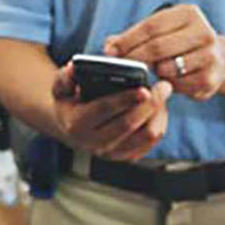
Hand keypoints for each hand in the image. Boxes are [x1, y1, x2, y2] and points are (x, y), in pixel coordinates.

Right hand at [52, 63, 172, 160]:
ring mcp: (111, 153)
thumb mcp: (60, 88)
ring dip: (158, 114)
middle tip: (163, 86)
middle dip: (150, 105)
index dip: (125, 99)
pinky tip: (159, 109)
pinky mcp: (125, 157)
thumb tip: (74, 68)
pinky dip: (159, 124)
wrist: (70, 129)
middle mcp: (94, 142)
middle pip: (129, 124)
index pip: (104, 110)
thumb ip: (65, 77)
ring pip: (145, 136)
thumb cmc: (69, 103)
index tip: (144, 89)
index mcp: (77, 123)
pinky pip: (151, 143)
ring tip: (162, 96)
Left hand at [105, 4, 224, 101]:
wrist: (215, 60)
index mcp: (188, 13)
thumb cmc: (177, 43)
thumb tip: (109, 47)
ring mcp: (210, 56)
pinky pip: (177, 85)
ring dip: (153, 71)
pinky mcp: (211, 78)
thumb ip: (132, 37)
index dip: (128, 40)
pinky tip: (166, 80)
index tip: (110, 51)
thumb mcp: (159, 32)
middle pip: (158, 47)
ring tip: (150, 69)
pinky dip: (167, 84)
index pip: (151, 26)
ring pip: (167, 67)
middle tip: (121, 65)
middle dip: (135, 57)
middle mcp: (204, 32)